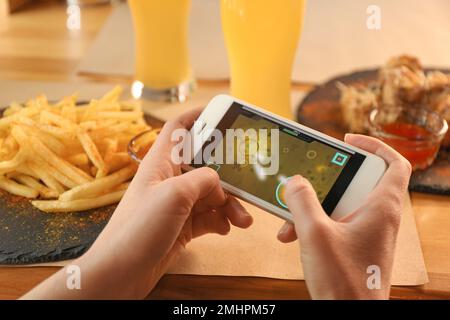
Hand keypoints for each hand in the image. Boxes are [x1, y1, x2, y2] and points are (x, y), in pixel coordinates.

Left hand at [23, 108, 252, 299]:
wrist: (122, 272)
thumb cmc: (138, 228)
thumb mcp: (174, 195)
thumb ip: (202, 180)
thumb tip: (218, 185)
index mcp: (161, 163)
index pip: (178, 128)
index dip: (198, 115)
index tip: (222, 112)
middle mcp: (170, 180)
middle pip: (206, 165)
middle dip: (228, 174)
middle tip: (248, 181)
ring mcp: (177, 204)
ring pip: (212, 195)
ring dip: (230, 205)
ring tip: (242, 220)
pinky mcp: (183, 225)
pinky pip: (209, 216)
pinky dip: (221, 221)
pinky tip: (226, 228)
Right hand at [277, 134, 411, 299]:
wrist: (349, 317)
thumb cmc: (344, 282)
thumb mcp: (315, 234)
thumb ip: (302, 201)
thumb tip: (294, 182)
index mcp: (381, 207)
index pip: (394, 163)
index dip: (374, 145)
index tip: (348, 140)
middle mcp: (379, 217)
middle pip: (359, 181)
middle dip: (328, 180)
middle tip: (309, 178)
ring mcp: (368, 232)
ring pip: (342, 204)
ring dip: (314, 206)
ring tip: (291, 217)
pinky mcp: (356, 244)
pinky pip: (336, 222)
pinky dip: (316, 223)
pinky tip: (294, 235)